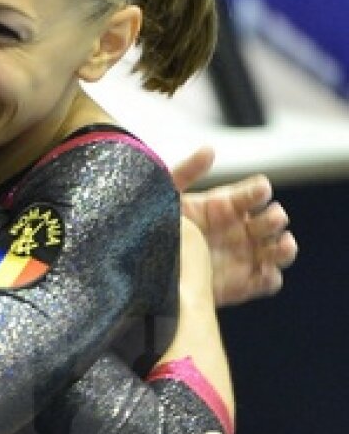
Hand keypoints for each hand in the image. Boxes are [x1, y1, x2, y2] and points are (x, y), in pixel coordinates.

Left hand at [169, 147, 297, 306]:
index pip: (255, 193)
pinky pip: (268, 281)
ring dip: (285, 247)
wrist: (148, 272)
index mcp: (227, 206)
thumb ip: (185, 173)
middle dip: (275, 218)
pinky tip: (265, 273)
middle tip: (270, 220)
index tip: (258, 192)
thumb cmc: (157, 232)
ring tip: (283, 245)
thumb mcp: (167, 199)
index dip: (259, 191)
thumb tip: (209, 151)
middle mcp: (242, 229)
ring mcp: (246, 256)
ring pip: (278, 250)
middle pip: (272, 220)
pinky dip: (272, 278)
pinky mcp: (244, 283)